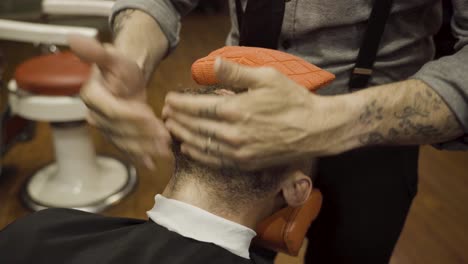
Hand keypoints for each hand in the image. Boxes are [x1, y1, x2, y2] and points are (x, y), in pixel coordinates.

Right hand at [68, 35, 170, 168]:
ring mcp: (106, 128)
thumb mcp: (113, 57)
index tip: (153, 118)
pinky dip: (139, 157)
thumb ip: (96, 52)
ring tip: (165, 151)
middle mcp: (96, 115)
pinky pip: (127, 148)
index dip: (133, 117)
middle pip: (122, 130)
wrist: (126, 78)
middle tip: (166, 138)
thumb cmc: (120, 66)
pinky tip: (151, 165)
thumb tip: (73, 39)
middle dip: (144, 135)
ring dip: (145, 148)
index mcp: (93, 97)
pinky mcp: (117, 135)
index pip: (114, 111)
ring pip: (126, 141)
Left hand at [163, 58, 353, 169]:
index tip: (168, 99)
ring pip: (201, 145)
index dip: (179, 103)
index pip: (197, 107)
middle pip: (195, 127)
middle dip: (176, 119)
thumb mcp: (266, 77)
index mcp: (235, 109)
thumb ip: (235, 73)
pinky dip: (198, 154)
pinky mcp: (246, 162)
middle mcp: (232, 133)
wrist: (315, 129)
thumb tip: (212, 63)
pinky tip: (189, 148)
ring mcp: (238, 151)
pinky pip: (214, 160)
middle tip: (164, 114)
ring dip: (182, 136)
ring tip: (171, 129)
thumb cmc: (293, 100)